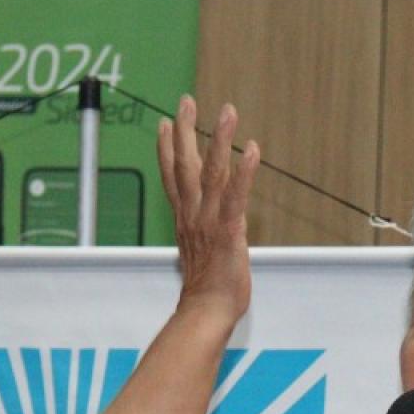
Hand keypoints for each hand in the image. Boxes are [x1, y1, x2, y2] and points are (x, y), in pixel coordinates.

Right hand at [156, 96, 260, 322]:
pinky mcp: (228, 231)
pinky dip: (244, 172)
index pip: (172, 178)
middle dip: (184, 130)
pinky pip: (236, 197)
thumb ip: (203, 234)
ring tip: (226, 111)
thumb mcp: (200, 255)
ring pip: (211, 173)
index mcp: (185, 220)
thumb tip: (209, 228)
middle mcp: (193, 215)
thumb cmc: (207, 291)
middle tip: (185, 101)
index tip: (162, 123)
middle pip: (184, 165)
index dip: (165, 149)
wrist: (206, 313)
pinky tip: (251, 150)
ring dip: (219, 139)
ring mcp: (209, 221)